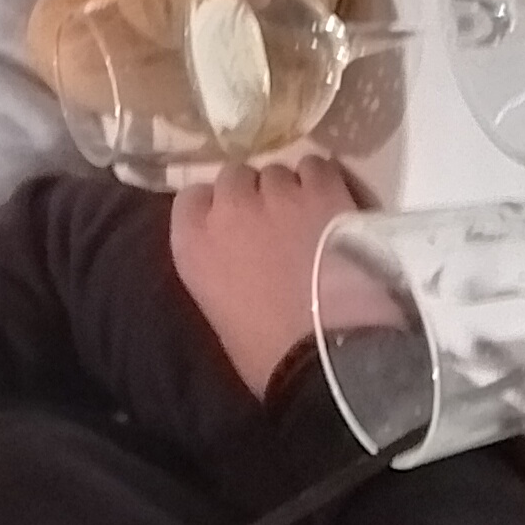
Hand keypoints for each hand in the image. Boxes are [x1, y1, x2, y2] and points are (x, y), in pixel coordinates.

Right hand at [171, 155, 379, 396]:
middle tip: (273, 223)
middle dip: (252, 194)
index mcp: (193, 242)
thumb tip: (238, 251)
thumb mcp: (218, 307)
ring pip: (278, 171)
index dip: (214, 208)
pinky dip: (322, 181)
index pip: (192, 197)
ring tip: (307, 216)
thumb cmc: (267, 353)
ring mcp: (278, 195)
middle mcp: (229, 207)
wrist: (327, 357)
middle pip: (235, 176)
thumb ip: (218, 263)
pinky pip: (317, 166)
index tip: (231, 226)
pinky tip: (332, 204)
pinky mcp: (323, 191)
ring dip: (289, 190)